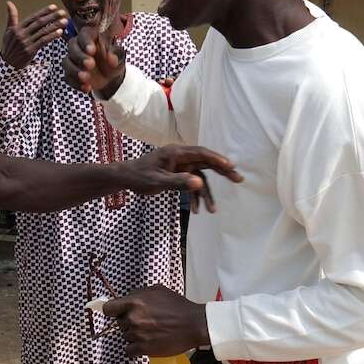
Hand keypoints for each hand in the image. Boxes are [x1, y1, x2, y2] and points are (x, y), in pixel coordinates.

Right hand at [1, 1, 66, 69]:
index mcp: (17, 28)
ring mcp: (26, 43)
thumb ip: (12, 17)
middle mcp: (22, 34)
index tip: (54, 7)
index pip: (33, 17)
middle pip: (39, 23)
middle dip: (52, 17)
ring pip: (43, 32)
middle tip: (63, 12)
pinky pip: (43, 41)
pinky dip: (52, 36)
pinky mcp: (30, 51)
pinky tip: (59, 32)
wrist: (7, 63)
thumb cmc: (9, 46)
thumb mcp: (8, 30)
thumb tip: (9, 2)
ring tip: (64, 21)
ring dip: (55, 26)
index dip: (44, 11)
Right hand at [63, 26, 125, 97]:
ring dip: (75, 70)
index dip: (86, 41)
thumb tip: (112, 58)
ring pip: (66, 62)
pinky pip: (68, 76)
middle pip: (72, 46)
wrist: (111, 77)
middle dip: (80, 56)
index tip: (92, 50)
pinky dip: (76, 83)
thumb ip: (117, 55)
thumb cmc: (114, 61)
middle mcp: (79, 46)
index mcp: (92, 37)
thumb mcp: (120, 56)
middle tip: (91, 65)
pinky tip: (86, 87)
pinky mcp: (70, 72)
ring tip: (87, 78)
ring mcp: (73, 60)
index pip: (84, 34)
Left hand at [101, 285, 211, 356]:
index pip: (109, 308)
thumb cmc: (178, 306)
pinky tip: (144, 344)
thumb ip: (139, 294)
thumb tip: (127, 299)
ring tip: (150, 333)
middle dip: (129, 322)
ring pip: (125, 336)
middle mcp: (133, 318)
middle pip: (119, 323)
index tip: (116, 313)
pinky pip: (129, 351)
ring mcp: (138, 334)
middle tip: (144, 322)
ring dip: (134, 336)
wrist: (193, 325)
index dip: (112, 311)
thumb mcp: (158, 291)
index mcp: (134, 302)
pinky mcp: (144, 349)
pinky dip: (135, 349)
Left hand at [122, 145, 241, 208]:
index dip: (217, 159)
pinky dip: (194, 196)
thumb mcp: (158, 181)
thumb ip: (178, 182)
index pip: (201, 154)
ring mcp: (179, 166)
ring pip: (199, 177)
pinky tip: (196, 210)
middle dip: (222, 172)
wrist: (125, 178)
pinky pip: (190, 184)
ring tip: (213, 210)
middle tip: (238, 179)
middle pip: (205, 163)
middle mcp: (180, 157)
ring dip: (206, 193)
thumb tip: (199, 183)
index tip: (231, 166)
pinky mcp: (176, 174)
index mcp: (176, 153)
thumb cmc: (138, 177)